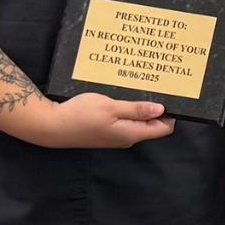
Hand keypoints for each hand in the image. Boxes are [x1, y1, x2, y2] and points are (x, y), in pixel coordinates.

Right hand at [38, 94, 175, 148]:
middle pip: (152, 124)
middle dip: (157, 107)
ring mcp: (116, 136)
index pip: (163, 128)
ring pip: (138, 121)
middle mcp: (127, 137)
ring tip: (141, 88)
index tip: (173, 96)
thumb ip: (136, 109)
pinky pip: (125, 120)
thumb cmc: (79, 115)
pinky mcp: (107, 131)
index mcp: (132, 133)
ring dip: (141, 107)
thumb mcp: (110, 108)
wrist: (52, 126)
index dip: (171, 113)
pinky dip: (128, 109)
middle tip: (159, 87)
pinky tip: (124, 96)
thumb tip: (161, 110)